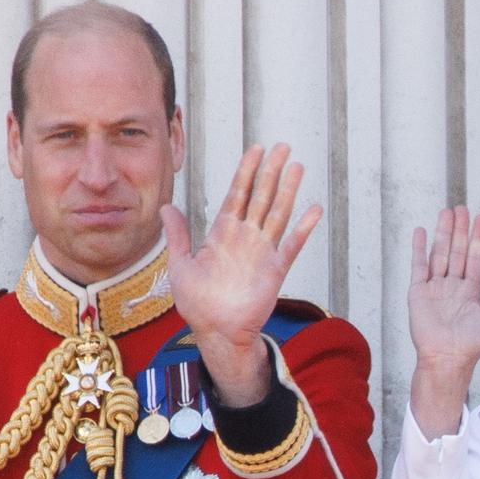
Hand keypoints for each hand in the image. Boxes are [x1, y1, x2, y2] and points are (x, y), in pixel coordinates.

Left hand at [160, 143, 321, 406]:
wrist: (215, 332)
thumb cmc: (197, 303)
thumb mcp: (180, 265)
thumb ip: (177, 235)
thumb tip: (165, 207)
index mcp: (223, 233)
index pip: (238, 194)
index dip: (246, 171)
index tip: (256, 149)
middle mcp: (245, 238)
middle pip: (261, 197)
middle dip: (271, 171)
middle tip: (283, 146)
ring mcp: (262, 252)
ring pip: (277, 214)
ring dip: (288, 190)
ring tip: (297, 166)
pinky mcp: (275, 270)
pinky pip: (291, 246)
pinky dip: (303, 228)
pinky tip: (313, 209)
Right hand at [407, 207, 479, 438]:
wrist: (448, 357)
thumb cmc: (472, 342)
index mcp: (471, 290)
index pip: (475, 257)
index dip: (478, 238)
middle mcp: (453, 286)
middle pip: (456, 251)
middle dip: (460, 230)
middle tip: (462, 208)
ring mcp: (435, 288)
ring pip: (439, 254)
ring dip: (442, 233)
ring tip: (447, 212)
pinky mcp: (418, 292)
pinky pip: (419, 266)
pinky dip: (420, 249)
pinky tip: (422, 232)